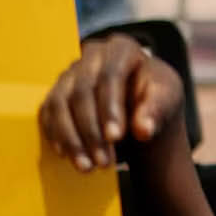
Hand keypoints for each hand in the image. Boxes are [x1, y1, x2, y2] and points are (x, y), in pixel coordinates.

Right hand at [39, 35, 184, 170]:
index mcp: (121, 48)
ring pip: (59, 104)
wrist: (141, 102)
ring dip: (71, 139)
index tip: (115, 137)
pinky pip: (48, 114)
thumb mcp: (167, 99)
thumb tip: (144, 130)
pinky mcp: (57, 93)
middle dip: (91, 131)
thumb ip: (157, 110)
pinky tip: (67, 157)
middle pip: (82, 91)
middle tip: (103, 162)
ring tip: (87, 167)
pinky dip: (56, 136)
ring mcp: (70, 73)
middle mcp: (90, 55)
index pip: (110, 75)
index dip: (109, 107)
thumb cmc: (156, 96)